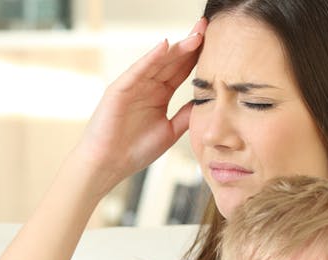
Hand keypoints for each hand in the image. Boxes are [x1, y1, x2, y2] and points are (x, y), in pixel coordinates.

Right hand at [75, 18, 205, 191]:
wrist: (109, 165)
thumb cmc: (134, 151)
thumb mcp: (170, 131)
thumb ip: (186, 115)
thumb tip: (206, 102)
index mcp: (160, 94)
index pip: (182, 70)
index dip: (198, 57)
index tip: (218, 44)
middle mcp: (148, 86)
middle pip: (173, 60)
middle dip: (190, 44)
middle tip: (207, 27)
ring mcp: (134, 85)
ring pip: (158, 62)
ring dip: (176, 48)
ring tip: (195, 36)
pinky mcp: (119, 89)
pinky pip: (138, 70)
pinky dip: (150, 58)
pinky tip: (165, 46)